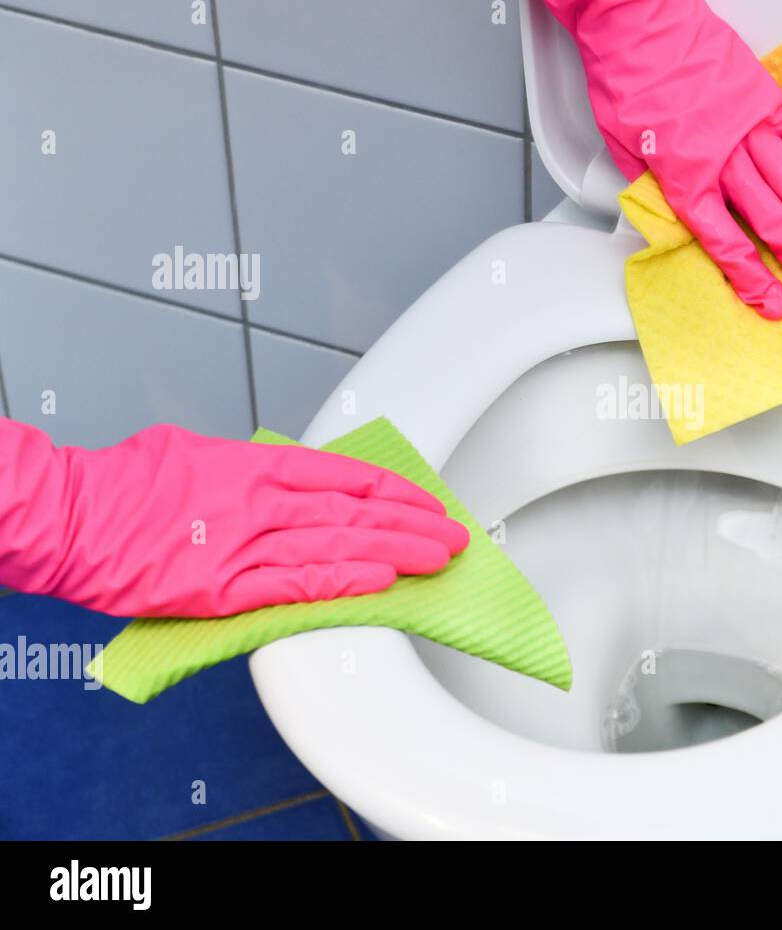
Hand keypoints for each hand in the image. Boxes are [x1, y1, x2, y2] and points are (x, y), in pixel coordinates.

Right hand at [0, 420, 468, 616]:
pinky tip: (382, 584)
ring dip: (395, 553)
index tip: (426, 501)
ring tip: (439, 560)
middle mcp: (259, 501)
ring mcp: (244, 545)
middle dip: (411, 524)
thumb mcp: (197, 452)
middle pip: (354, 511)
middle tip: (454, 536)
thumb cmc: (124, 483)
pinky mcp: (224, 590)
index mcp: (255, 464)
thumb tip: (285, 476)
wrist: (67, 519)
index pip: (344, 474)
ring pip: (337, 547)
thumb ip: (249, 467)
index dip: (392, 490)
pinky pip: (296, 586)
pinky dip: (343, 584)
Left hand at [528, 0, 781, 318]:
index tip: (773, 305)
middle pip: (773, 224)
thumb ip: (655, 195)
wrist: (639, 24)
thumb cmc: (627, 83)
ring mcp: (751, 131)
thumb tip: (674, 226)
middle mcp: (724, 161)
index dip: (752, 279)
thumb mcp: (625, 154)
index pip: (725, 243)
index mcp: (685, 180)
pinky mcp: (767, 104)